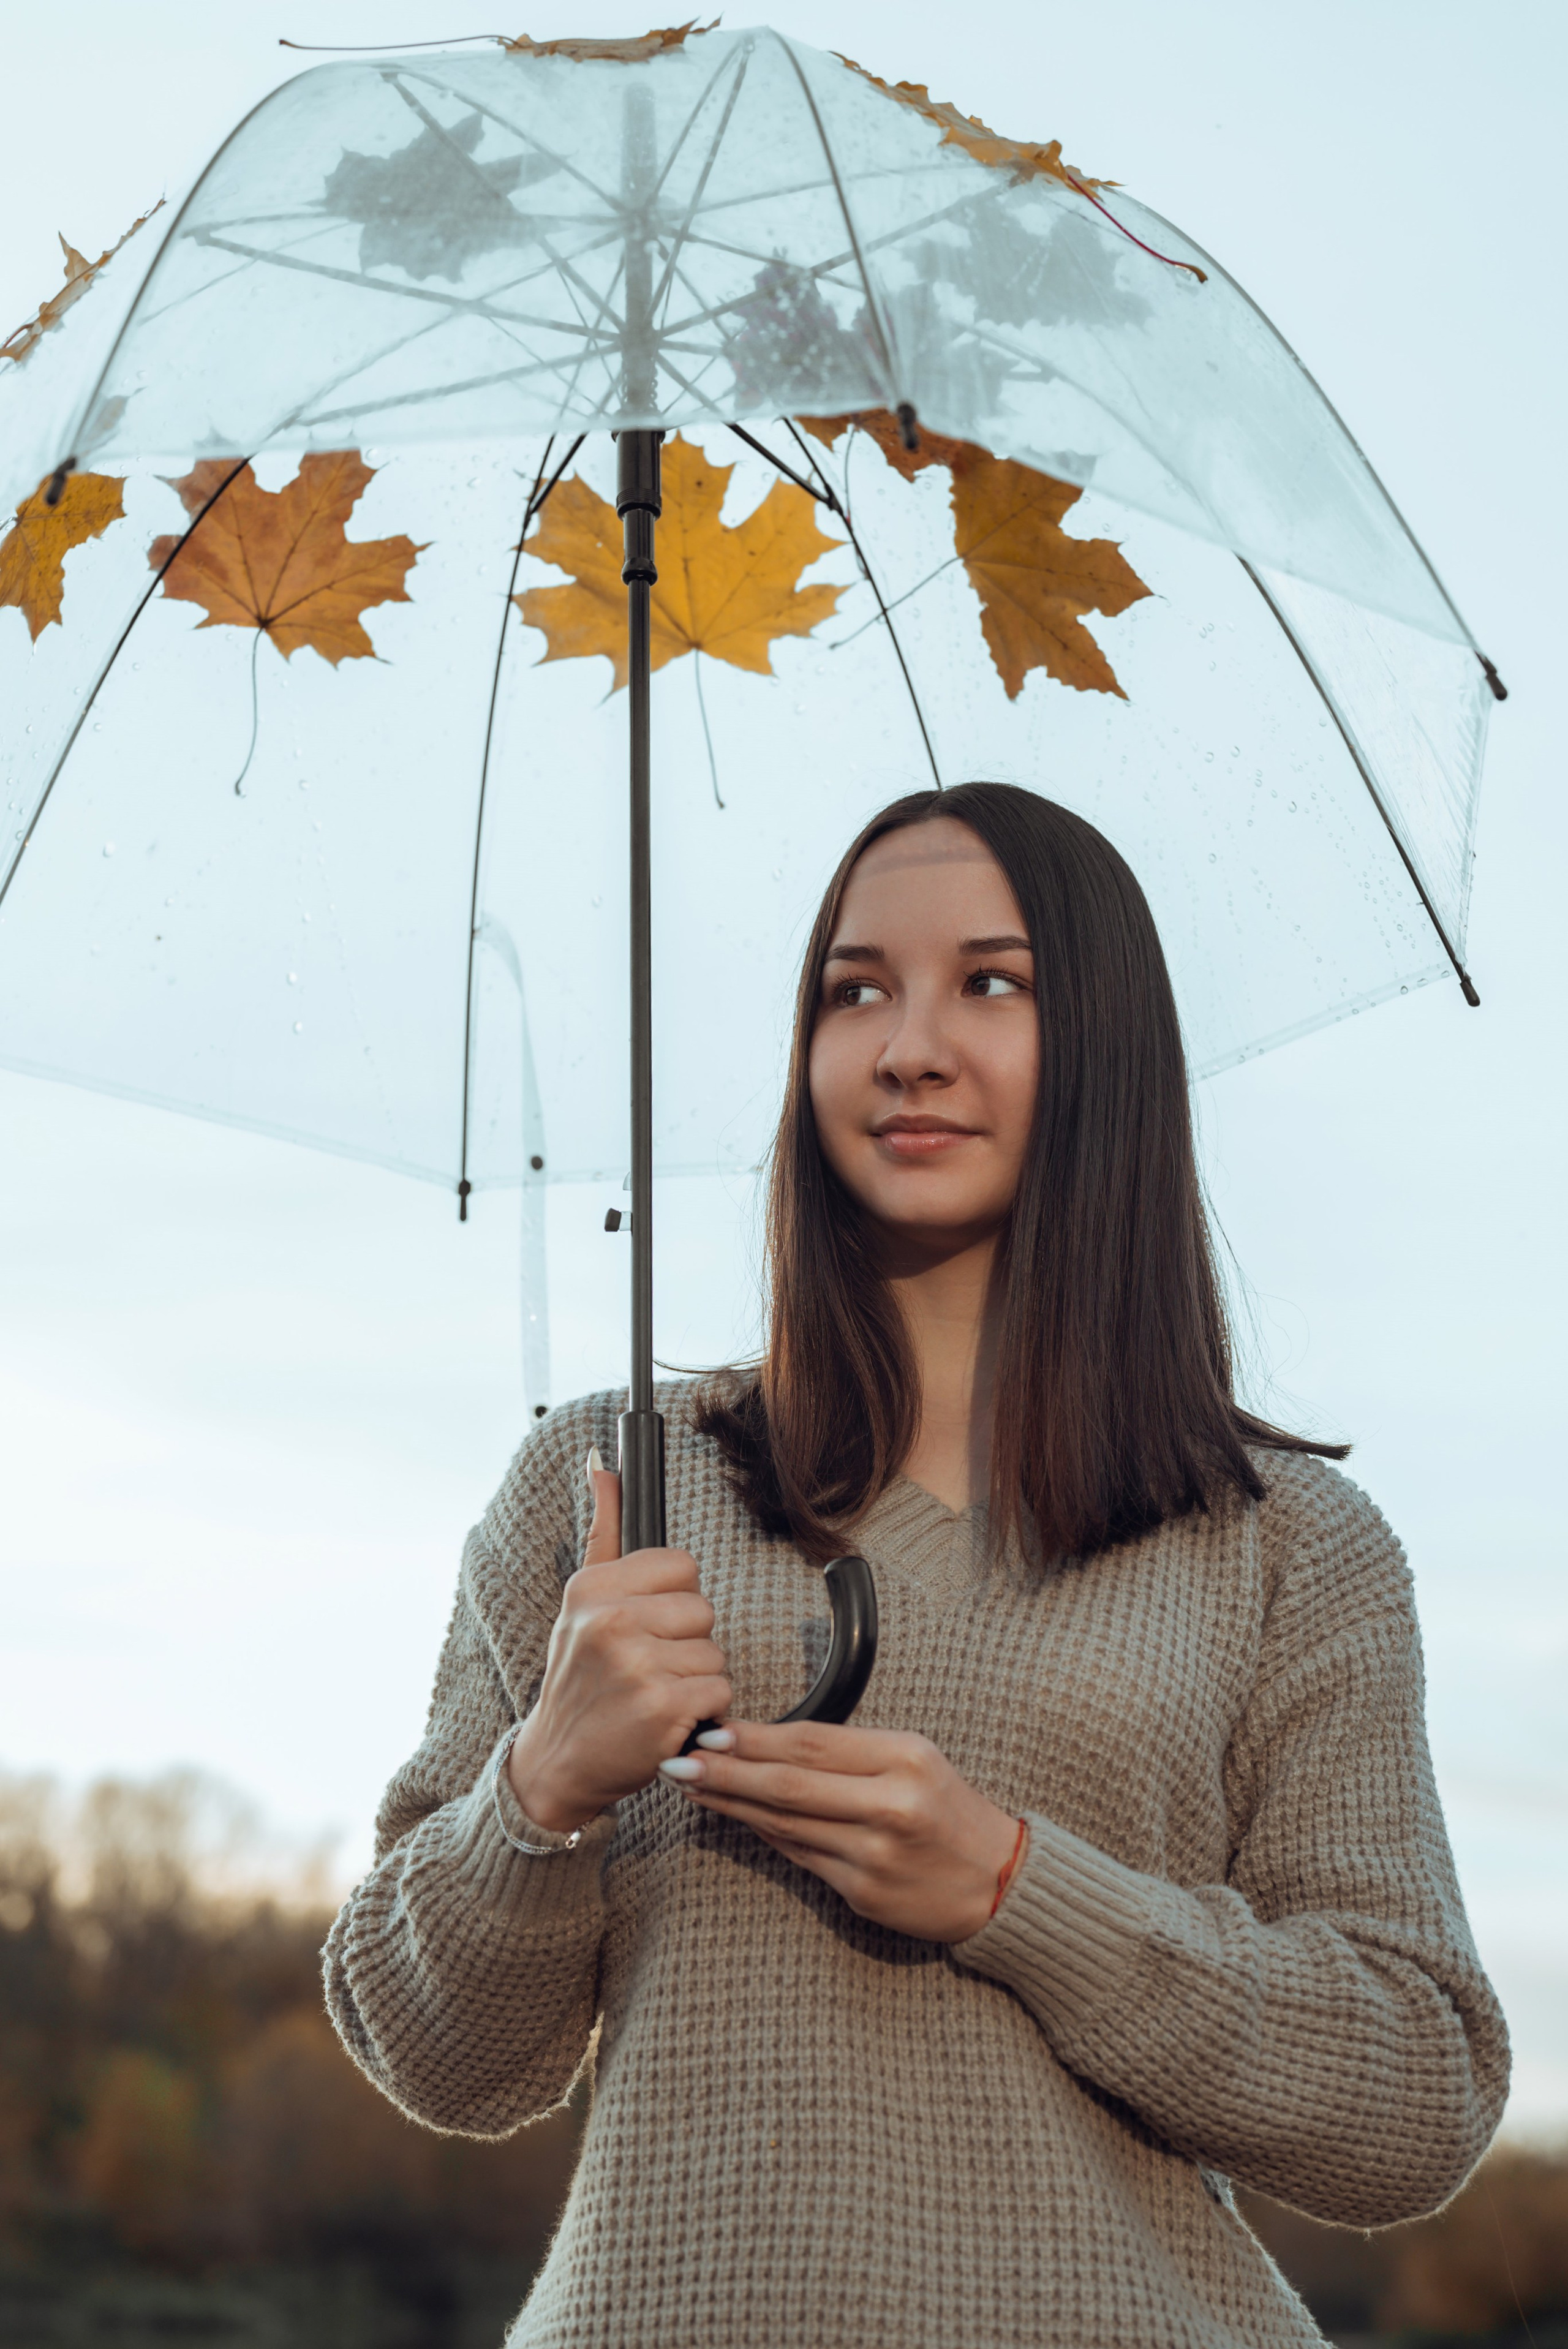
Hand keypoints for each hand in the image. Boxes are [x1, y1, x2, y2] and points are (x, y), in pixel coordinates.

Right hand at [506, 1454, 731, 1833]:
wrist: (558, 1761)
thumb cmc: (580, 1679)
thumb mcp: (580, 1602)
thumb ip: (604, 1529)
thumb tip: (601, 1462)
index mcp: (591, 1588)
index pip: (681, 1565)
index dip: (673, 1599)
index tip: (647, 1625)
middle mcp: (609, 1621)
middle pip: (702, 1609)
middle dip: (685, 1642)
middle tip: (647, 1666)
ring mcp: (635, 1665)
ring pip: (714, 1652)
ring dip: (694, 1679)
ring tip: (653, 1694)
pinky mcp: (661, 1707)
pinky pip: (719, 1690)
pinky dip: (702, 1711)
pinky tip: (666, 1719)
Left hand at [660, 1719, 1021, 1941]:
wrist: (998, 1880)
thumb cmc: (947, 1810)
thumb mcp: (913, 1761)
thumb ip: (850, 1753)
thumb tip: (768, 1743)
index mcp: (905, 1758)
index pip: (813, 1742)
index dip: (756, 1738)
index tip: (712, 1731)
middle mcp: (891, 1804)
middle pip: (791, 1784)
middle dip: (727, 1772)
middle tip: (678, 1761)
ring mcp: (876, 1853)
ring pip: (786, 1823)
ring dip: (732, 1805)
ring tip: (691, 1788)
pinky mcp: (865, 1893)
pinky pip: (800, 1857)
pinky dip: (764, 1836)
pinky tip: (735, 1820)